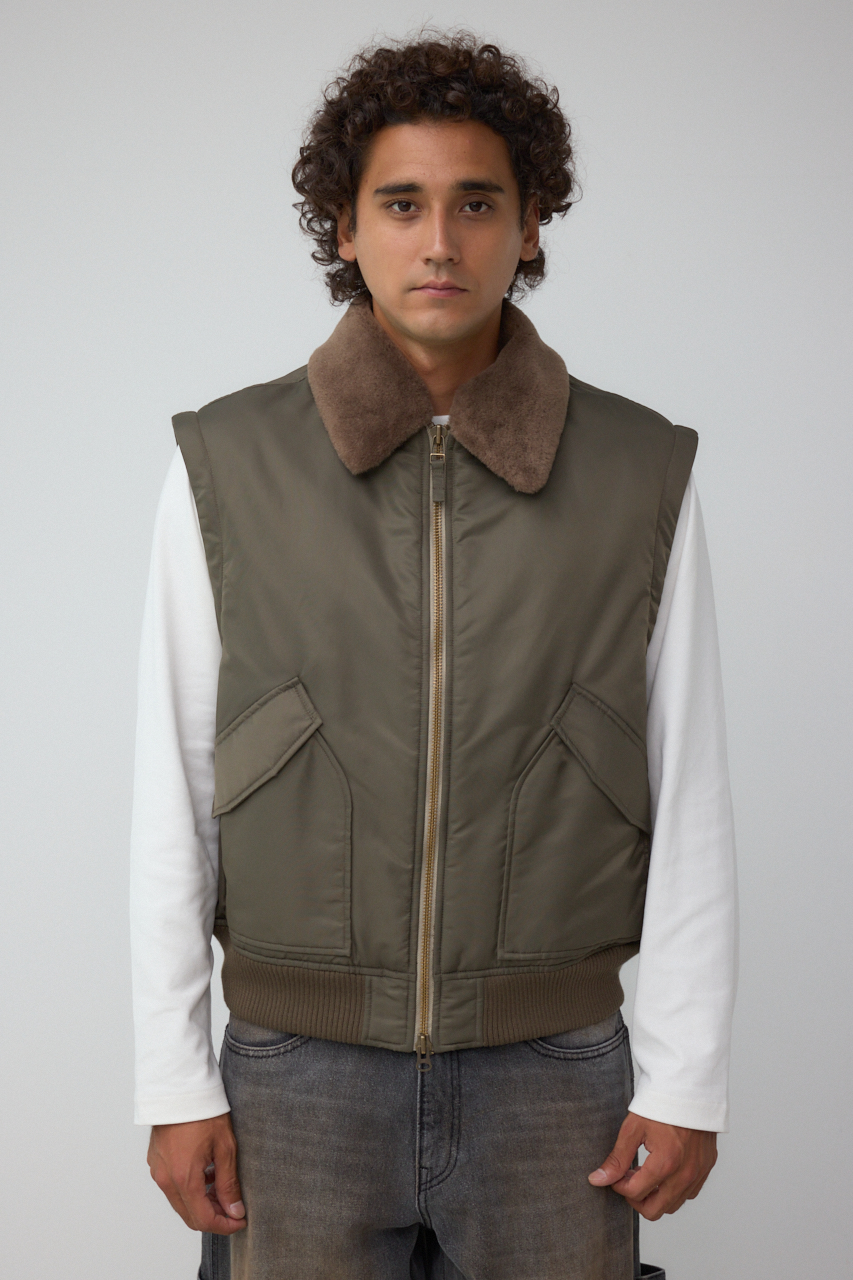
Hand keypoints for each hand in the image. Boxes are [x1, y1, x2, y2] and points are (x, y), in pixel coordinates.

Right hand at [147, 1113, 246, 1234]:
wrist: (181, 1089)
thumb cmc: (204, 1113)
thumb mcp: (225, 1148)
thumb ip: (228, 1184)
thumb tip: (235, 1211)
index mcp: (184, 1178)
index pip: (203, 1219)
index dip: (224, 1226)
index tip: (240, 1220)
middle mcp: (166, 1180)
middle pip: (190, 1216)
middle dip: (214, 1217)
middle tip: (234, 1208)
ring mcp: (158, 1172)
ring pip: (181, 1203)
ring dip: (201, 1203)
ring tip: (222, 1187)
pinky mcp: (155, 1163)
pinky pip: (173, 1188)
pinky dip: (190, 1190)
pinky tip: (206, 1174)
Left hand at [588, 1112, 716, 1219]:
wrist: (689, 1087)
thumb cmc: (660, 1104)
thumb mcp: (633, 1128)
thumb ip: (617, 1159)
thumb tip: (597, 1180)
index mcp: (666, 1162)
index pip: (635, 1193)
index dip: (619, 1186)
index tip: (615, 1174)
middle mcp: (686, 1173)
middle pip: (654, 1210)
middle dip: (635, 1199)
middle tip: (627, 1179)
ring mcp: (699, 1173)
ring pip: (673, 1205)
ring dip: (655, 1196)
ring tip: (644, 1172)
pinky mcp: (706, 1168)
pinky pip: (689, 1194)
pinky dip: (673, 1190)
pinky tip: (662, 1171)